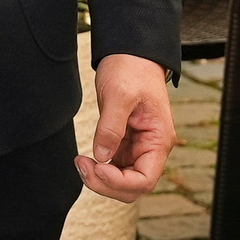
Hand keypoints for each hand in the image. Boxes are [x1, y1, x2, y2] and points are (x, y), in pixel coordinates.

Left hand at [78, 53, 175, 203]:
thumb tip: (101, 157)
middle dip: (106, 184)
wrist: (131, 52)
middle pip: (133, 187)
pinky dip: (99, 169)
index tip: (98, 168)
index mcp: (159, 140)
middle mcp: (151, 148)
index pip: (145, 180)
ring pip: (122, 180)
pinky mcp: (125, 142)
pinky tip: (86, 158)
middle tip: (83, 166)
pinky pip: (114, 167)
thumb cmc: (132, 68)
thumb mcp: (119, 95)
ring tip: (81, 162)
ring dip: (100, 179)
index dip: (120, 182)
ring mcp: (138, 147)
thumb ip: (111, 127)